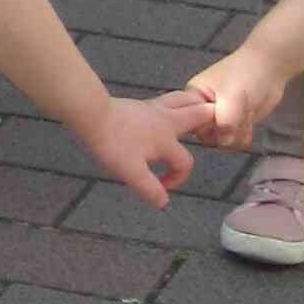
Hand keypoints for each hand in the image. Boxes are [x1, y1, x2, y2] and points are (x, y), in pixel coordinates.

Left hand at [86, 86, 213, 200]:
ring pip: (186, 99)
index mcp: (167, 139)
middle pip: (199, 114)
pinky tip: (170, 113)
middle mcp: (166, 120)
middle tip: (214, 131)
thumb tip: (164, 203)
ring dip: (196, 106)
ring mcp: (154, 108)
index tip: (159, 187)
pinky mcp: (142, 103)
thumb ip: (149, 188)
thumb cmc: (111, 143)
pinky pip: (169, 100)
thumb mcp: (130, 172)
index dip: (178, 179)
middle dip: (210, 122)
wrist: (90, 114)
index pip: (185, 162)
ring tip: (199, 116)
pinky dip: (179, 103)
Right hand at [184, 52, 286, 151]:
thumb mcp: (231, 97)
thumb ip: (224, 123)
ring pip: (223, 141)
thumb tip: (224, 143)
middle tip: (237, 114)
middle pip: (207, 136)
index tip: (222, 114)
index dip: (208, 125)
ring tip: (246, 112)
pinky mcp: (236, 123)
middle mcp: (203, 110)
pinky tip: (250, 117)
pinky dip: (245, 133)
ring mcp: (221, 117)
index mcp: (194, 97)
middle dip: (226, 131)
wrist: (270, 67)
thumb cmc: (246, 74)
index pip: (192, 124)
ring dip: (238, 131)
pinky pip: (236, 140)